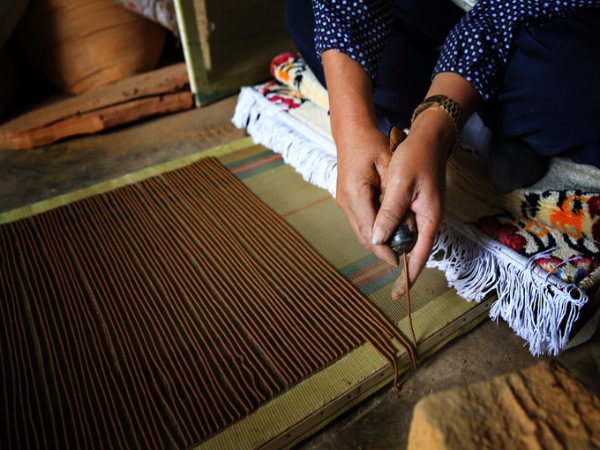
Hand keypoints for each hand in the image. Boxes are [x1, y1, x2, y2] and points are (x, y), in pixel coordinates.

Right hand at [335, 123, 399, 266]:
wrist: (351, 134)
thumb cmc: (373, 145)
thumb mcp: (389, 165)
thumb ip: (393, 195)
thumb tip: (402, 223)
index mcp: (355, 193)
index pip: (370, 230)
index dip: (385, 249)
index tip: (399, 260)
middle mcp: (345, 202)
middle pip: (363, 237)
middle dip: (381, 250)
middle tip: (402, 258)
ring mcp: (343, 203)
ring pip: (360, 232)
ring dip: (377, 241)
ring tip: (398, 247)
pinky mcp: (345, 201)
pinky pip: (359, 222)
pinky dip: (373, 230)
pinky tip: (389, 230)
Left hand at [372, 111, 450, 286]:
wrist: (429, 136)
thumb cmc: (415, 157)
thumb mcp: (399, 184)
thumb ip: (389, 213)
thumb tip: (379, 240)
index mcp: (429, 217)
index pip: (419, 255)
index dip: (409, 276)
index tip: (399, 293)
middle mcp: (430, 218)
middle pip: (412, 249)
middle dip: (399, 264)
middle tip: (388, 283)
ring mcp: (424, 212)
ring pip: (407, 237)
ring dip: (394, 247)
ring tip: (381, 260)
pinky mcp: (418, 204)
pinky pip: (405, 225)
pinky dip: (394, 231)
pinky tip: (383, 234)